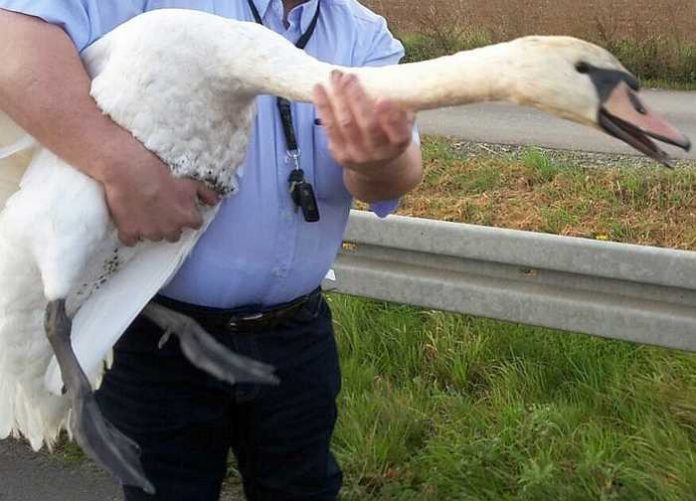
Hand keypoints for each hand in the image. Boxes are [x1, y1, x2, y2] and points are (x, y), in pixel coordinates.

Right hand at [100, 144, 219, 246]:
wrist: (130, 169)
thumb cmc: (162, 171)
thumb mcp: (190, 180)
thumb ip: (205, 193)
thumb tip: (215, 202)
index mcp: (186, 217)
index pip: (194, 224)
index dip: (187, 216)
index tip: (179, 208)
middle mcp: (170, 229)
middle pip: (174, 235)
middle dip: (169, 225)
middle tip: (161, 209)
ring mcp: (149, 232)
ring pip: (154, 237)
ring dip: (151, 228)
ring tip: (144, 211)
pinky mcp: (129, 232)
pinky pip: (131, 241)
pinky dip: (130, 233)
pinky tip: (129, 221)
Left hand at [312, 70, 414, 174]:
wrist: (374, 166)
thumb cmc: (389, 134)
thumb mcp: (401, 124)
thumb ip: (400, 108)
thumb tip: (393, 83)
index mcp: (399, 144)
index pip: (398, 134)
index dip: (391, 118)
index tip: (383, 99)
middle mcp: (379, 153)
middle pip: (368, 126)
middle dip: (357, 99)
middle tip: (349, 77)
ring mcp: (358, 155)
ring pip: (346, 124)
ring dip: (338, 97)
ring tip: (334, 76)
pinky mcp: (340, 155)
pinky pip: (330, 128)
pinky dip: (323, 107)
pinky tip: (319, 90)